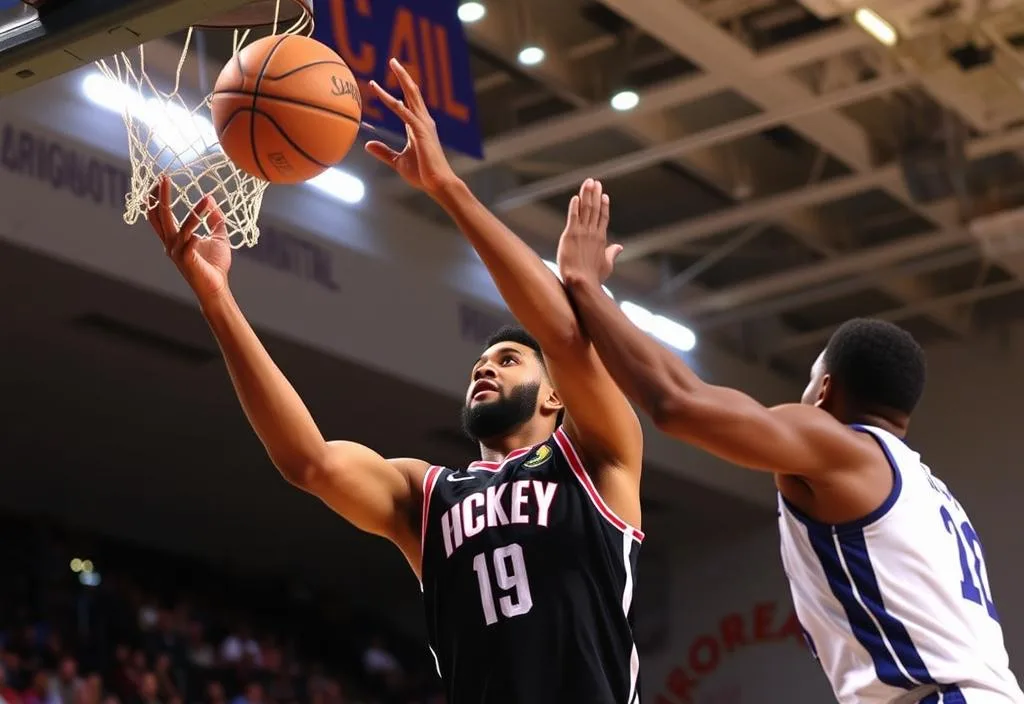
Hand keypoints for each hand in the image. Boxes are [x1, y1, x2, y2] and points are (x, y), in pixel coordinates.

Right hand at [147, 176, 231, 301]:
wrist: (217, 288)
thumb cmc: (215, 266)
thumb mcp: (218, 238)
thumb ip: (215, 221)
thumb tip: (214, 203)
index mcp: (175, 239)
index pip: (158, 216)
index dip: (156, 199)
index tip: (160, 180)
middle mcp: (171, 244)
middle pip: (159, 217)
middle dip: (160, 197)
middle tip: (163, 178)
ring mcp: (176, 252)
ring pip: (178, 227)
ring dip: (194, 212)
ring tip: (207, 199)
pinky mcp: (185, 260)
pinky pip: (189, 240)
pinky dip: (196, 227)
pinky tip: (206, 214)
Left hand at [365, 58, 457, 193]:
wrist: (438, 184)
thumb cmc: (422, 174)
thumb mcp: (398, 161)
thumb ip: (383, 152)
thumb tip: (367, 145)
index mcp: (418, 126)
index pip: (406, 103)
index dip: (396, 91)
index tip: (382, 83)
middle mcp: (423, 121)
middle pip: (413, 92)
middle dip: (403, 75)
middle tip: (393, 60)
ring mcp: (423, 125)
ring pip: (412, 96)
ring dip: (402, 79)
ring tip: (393, 64)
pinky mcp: (421, 133)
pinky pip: (406, 114)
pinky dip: (396, 104)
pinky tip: (386, 95)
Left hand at [557, 178, 620, 285]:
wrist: (582, 282)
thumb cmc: (593, 277)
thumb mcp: (607, 265)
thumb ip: (612, 253)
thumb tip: (619, 247)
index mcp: (601, 239)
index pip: (603, 218)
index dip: (604, 205)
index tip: (603, 195)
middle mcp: (593, 233)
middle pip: (595, 209)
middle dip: (595, 194)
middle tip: (595, 182)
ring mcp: (582, 233)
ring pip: (585, 209)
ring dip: (586, 195)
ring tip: (588, 183)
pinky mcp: (570, 235)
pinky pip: (573, 217)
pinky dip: (575, 207)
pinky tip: (575, 197)